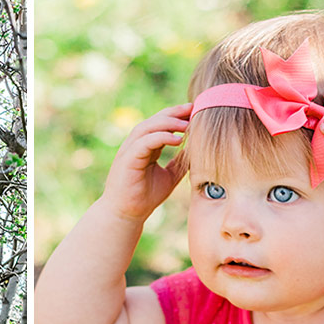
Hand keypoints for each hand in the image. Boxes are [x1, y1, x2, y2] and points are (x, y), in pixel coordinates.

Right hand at [97, 103, 190, 224]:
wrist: (126, 215)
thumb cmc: (144, 197)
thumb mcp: (169, 176)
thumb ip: (180, 163)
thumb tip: (197, 152)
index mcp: (145, 147)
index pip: (161, 124)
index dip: (177, 116)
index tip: (195, 111)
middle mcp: (135, 145)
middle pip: (155, 120)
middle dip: (174, 112)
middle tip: (193, 108)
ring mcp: (129, 150)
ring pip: (148, 127)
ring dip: (168, 123)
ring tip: (187, 124)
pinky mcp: (127, 159)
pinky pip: (144, 142)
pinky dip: (161, 137)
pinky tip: (177, 140)